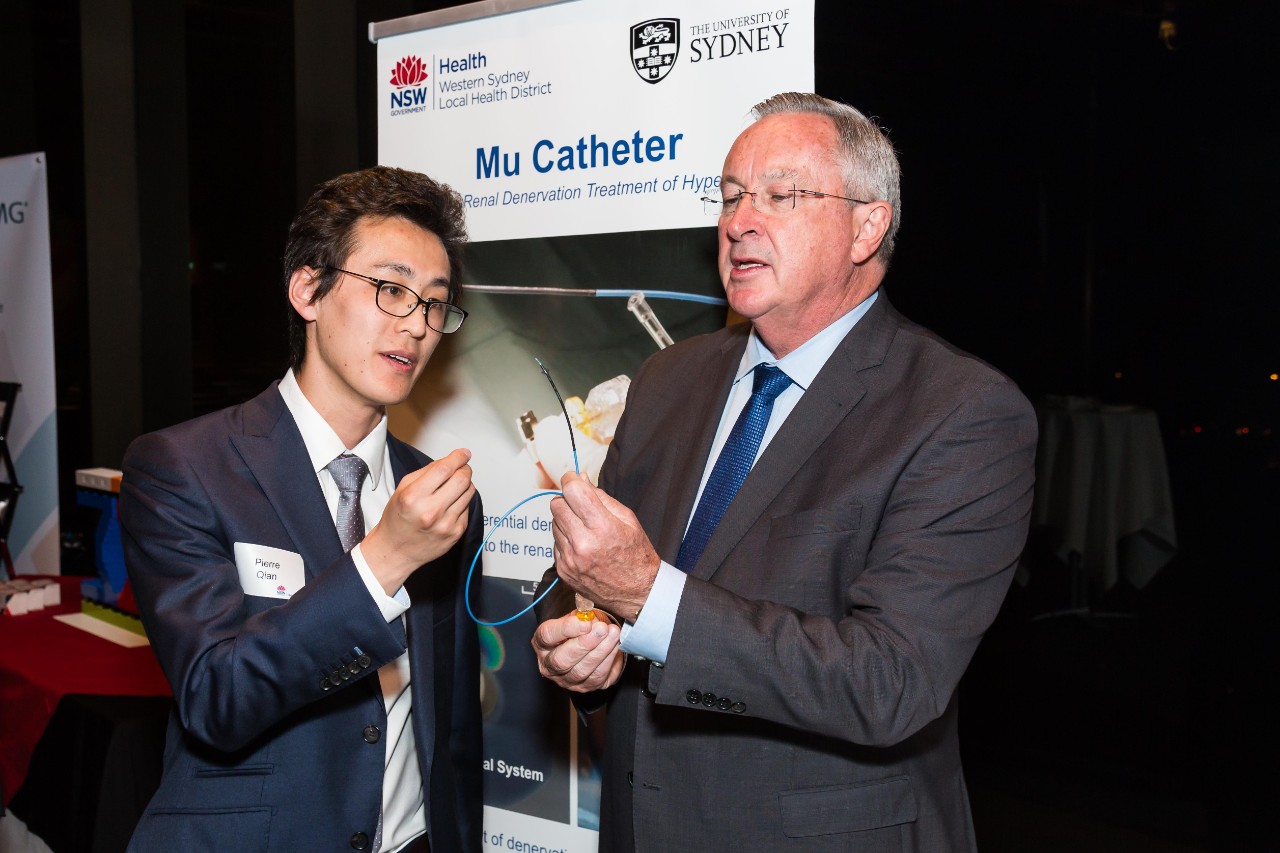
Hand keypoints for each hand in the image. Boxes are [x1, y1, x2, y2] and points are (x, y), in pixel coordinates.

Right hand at [361, 448, 475, 593]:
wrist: (396, 551)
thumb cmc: (398, 520)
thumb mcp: (403, 489)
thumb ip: (427, 472)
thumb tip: (451, 460)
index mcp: (414, 497)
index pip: (444, 469)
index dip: (458, 457)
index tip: (463, 454)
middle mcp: (431, 511)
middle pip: (462, 479)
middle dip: (464, 469)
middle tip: (461, 468)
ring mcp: (445, 524)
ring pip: (469, 492)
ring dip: (465, 485)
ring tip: (452, 488)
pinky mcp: (456, 533)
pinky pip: (468, 508)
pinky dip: (462, 502)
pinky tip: (449, 506)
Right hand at [531, 610, 623, 691]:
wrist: (589, 645)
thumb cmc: (579, 630)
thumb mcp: (576, 618)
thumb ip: (580, 616)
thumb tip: (589, 616)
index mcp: (542, 644)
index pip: (547, 636)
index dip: (566, 629)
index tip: (585, 621)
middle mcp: (549, 665)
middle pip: (561, 660)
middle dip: (584, 644)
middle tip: (601, 629)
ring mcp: (566, 680)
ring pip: (581, 671)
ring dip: (601, 651)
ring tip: (613, 634)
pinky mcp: (585, 687)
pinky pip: (597, 677)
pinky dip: (608, 660)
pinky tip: (615, 646)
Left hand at [550, 472, 658, 620]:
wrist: (637, 593)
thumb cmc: (636, 556)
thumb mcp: (627, 519)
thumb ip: (601, 497)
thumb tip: (580, 479)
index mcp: (602, 528)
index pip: (572, 491)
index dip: (571, 480)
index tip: (573, 479)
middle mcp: (582, 544)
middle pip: (556, 505)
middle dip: (567, 500)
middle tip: (581, 505)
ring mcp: (570, 559)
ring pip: (553, 523)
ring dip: (566, 520)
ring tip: (586, 529)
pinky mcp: (563, 570)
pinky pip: (555, 542)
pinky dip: (566, 539)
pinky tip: (582, 545)